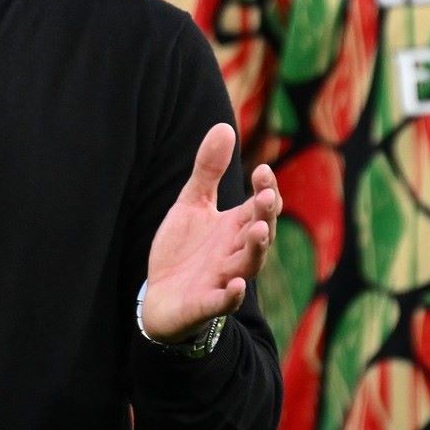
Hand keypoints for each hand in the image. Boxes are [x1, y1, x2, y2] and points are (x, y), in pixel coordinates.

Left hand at [141, 124, 280, 342]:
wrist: (161, 296)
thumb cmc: (184, 249)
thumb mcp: (192, 203)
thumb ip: (208, 170)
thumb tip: (224, 126)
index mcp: (234, 227)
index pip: (259, 207)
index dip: (264, 190)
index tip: (262, 169)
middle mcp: (234, 252)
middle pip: (258, 234)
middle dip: (265, 216)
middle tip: (268, 197)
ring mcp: (222, 278)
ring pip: (247, 266)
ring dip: (256, 250)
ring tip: (260, 231)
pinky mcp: (204, 303)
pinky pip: (221, 301)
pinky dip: (230, 295)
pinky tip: (234, 284)